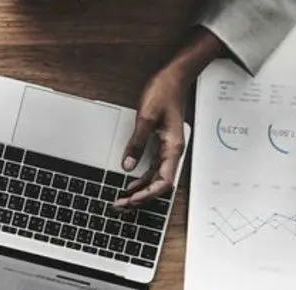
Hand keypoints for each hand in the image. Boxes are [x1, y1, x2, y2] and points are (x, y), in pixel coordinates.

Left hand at [117, 30, 223, 207]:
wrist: (174, 78)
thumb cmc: (164, 93)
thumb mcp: (146, 117)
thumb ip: (137, 142)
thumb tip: (128, 165)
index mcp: (173, 148)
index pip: (163, 182)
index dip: (147, 194)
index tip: (131, 200)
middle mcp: (172, 152)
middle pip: (159, 185)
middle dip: (140, 197)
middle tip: (121, 204)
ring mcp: (167, 150)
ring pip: (155, 179)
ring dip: (140, 190)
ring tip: (123, 198)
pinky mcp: (161, 146)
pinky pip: (152, 169)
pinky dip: (141, 179)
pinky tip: (130, 183)